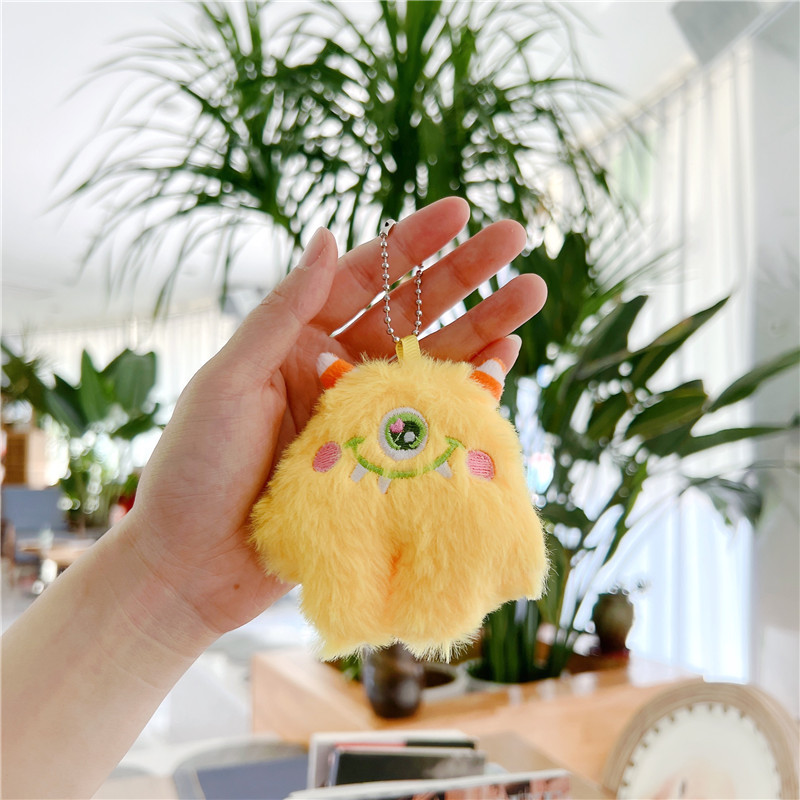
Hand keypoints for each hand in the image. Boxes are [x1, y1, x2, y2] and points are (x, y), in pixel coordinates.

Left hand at [127, 197, 546, 637]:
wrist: (194, 565)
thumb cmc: (195, 469)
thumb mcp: (231, 380)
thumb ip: (283, 312)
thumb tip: (326, 235)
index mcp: (296, 341)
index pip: (363, 277)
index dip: (412, 243)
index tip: (460, 211)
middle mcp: (334, 370)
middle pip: (410, 312)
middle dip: (463, 274)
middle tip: (516, 238)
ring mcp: (362, 415)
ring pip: (432, 361)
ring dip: (482, 327)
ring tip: (531, 293)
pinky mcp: (381, 459)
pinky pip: (434, 417)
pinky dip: (469, 389)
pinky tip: (504, 359)